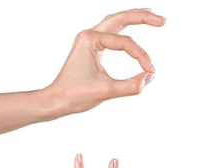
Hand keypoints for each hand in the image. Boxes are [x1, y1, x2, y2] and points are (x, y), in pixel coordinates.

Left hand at [46, 9, 165, 115]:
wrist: (57, 100)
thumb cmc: (75, 95)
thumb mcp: (106, 92)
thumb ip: (130, 86)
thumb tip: (149, 78)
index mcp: (90, 39)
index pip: (125, 43)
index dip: (141, 56)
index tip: (151, 72)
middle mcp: (89, 34)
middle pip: (120, 18)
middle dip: (142, 17)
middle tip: (162, 20)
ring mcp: (90, 39)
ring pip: (116, 21)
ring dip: (134, 17)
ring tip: (152, 16)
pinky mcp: (92, 47)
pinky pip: (112, 32)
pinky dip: (125, 28)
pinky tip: (134, 26)